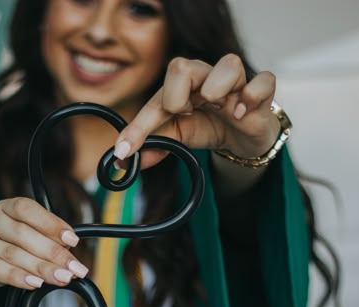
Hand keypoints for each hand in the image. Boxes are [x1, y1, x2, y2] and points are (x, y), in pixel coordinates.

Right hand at [0, 197, 88, 304]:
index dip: (51, 222)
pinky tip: (34, 283)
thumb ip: (41, 241)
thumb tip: (69, 250)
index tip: (73, 239)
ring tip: (62, 278)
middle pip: (23, 233)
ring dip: (41, 267)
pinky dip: (18, 276)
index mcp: (2, 208)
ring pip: (12, 253)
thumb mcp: (19, 243)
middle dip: (54, 252)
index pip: (26, 208)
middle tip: (75, 268)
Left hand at [113, 54, 279, 169]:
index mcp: (182, 86)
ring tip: (216, 107)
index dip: (139, 126)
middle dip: (175, 97)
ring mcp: (236, 83)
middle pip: (182, 66)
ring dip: (215, 88)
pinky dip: (251, 96)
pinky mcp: (261, 94)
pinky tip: (239, 113)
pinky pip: (263, 81)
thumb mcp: (179, 136)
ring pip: (228, 64)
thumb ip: (156, 143)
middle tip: (182, 114)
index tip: (125, 150)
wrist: (242, 137)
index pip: (156, 98)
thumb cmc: (209, 126)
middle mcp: (207, 77)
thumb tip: (125, 160)